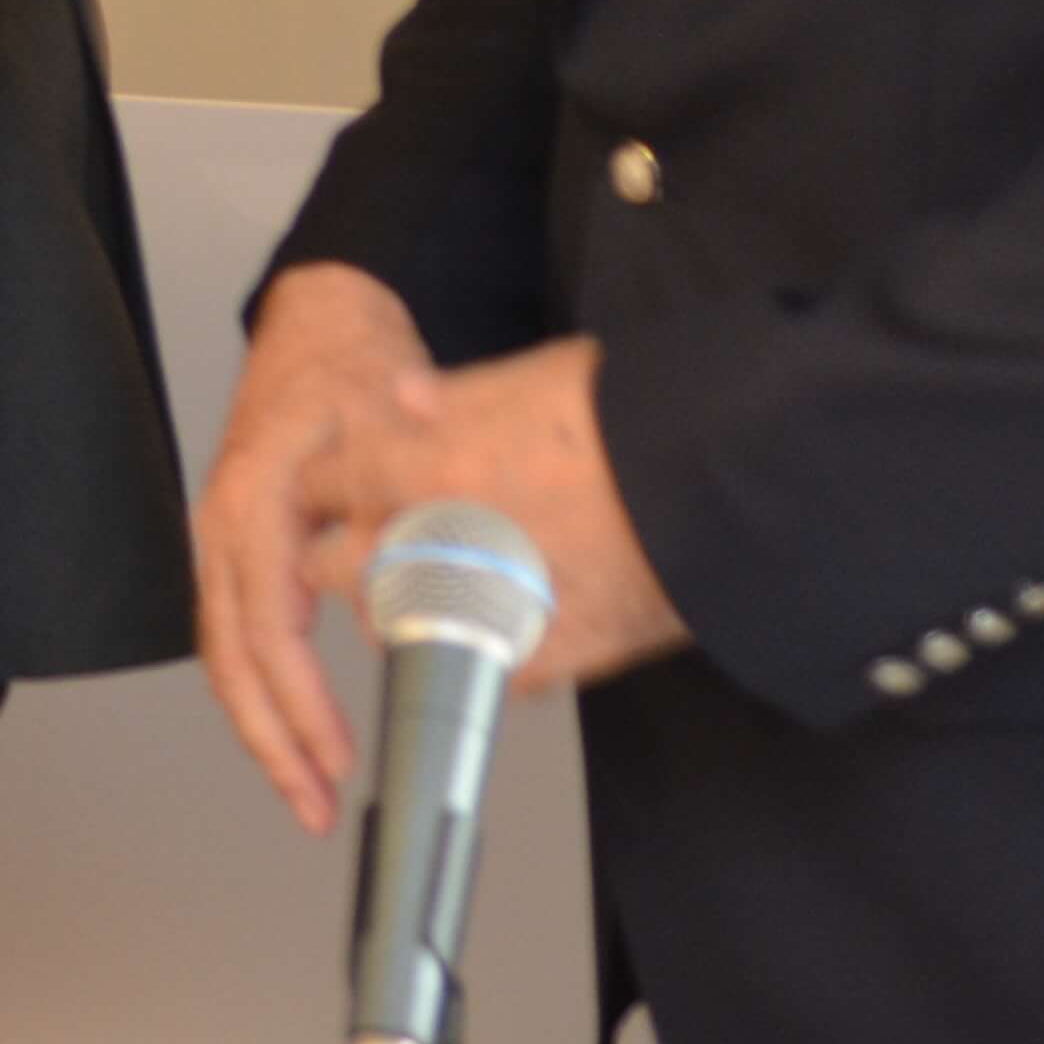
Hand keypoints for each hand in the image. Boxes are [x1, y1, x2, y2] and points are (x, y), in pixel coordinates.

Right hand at [196, 263, 428, 833]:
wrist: (320, 319)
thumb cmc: (349, 359)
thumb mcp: (388, 398)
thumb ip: (401, 454)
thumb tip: (418, 498)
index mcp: (256, 499)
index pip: (269, 626)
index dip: (300, 702)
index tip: (334, 756)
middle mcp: (225, 524)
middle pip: (230, 658)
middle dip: (271, 742)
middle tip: (314, 805)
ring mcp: (224, 537)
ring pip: (225, 654)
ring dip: (262, 729)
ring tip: (305, 791)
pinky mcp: (239, 547)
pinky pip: (235, 633)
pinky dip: (260, 691)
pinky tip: (292, 730)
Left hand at [297, 334, 687, 694]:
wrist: (721, 486)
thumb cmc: (634, 419)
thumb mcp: (532, 376)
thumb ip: (454, 396)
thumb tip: (404, 397)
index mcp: (424, 462)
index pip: (323, 481)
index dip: (327, 485)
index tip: (333, 490)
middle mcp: (437, 536)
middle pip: (333, 567)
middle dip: (345, 559)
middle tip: (374, 549)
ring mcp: (480, 604)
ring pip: (396, 626)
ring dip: (405, 608)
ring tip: (439, 588)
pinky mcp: (536, 656)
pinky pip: (479, 666)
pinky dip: (486, 650)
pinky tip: (507, 627)